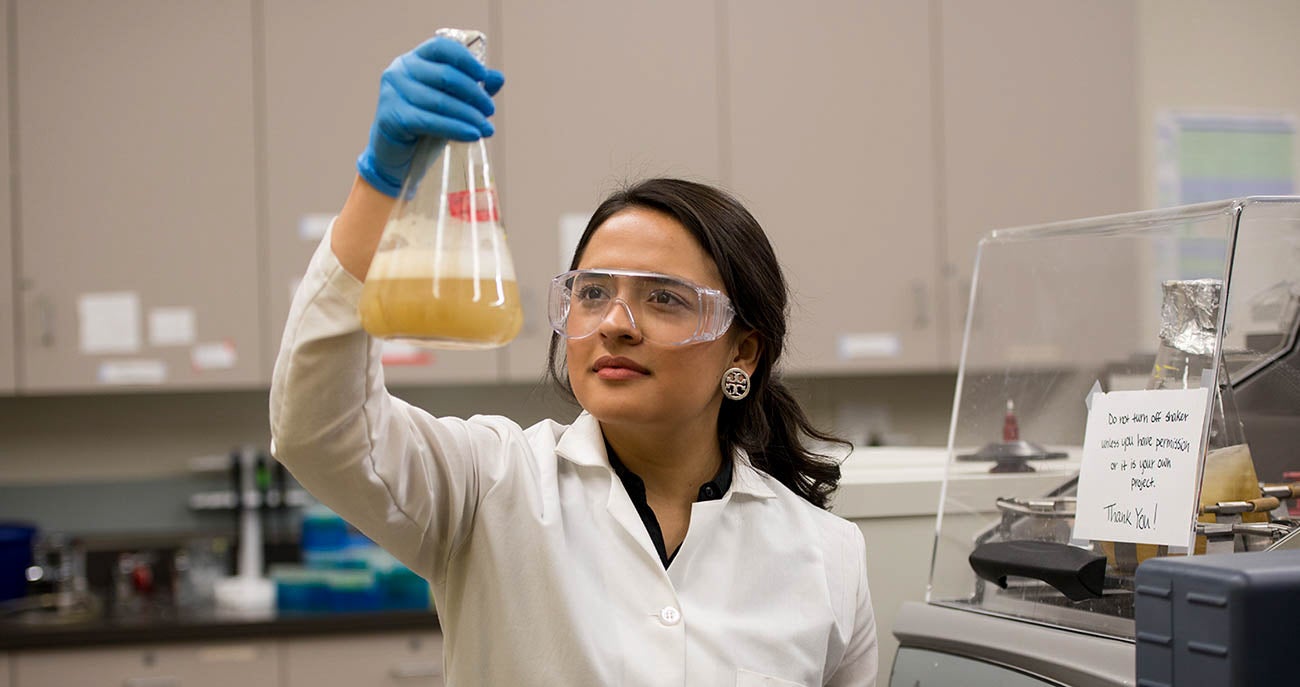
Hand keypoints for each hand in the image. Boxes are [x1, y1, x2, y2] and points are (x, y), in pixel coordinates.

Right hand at [356, 36, 504, 196]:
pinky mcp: (391, 117)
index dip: (465, 60)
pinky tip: (473, 135)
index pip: (441, 47)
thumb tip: (498, 78)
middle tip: (490, 110)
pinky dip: (456, 129)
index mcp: (415, 59)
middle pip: (444, 75)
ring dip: (469, 115)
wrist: (396, 154)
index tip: (484, 77)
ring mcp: (392, 93)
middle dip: (474, 93)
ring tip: (487, 129)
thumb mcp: (450, 102)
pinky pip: (430, 122)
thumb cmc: (425, 123)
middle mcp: (400, 71)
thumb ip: (472, 88)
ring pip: (440, 101)